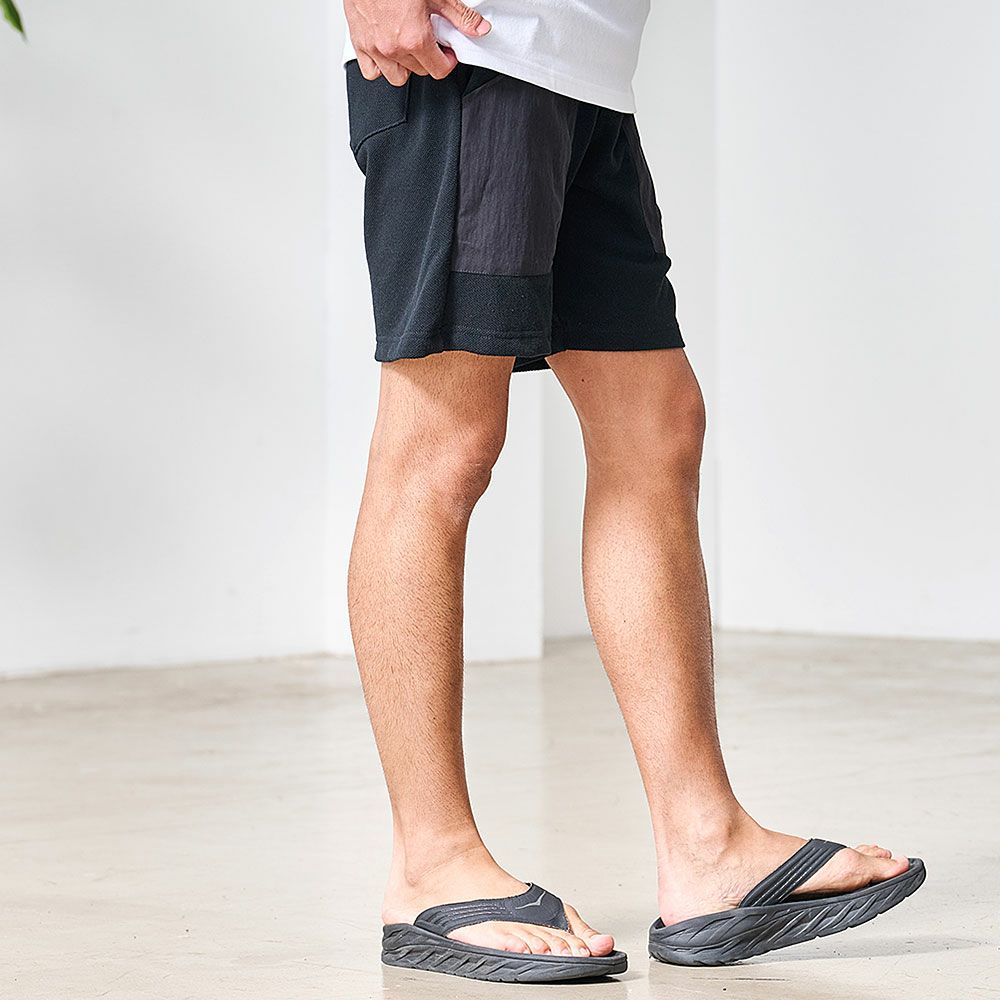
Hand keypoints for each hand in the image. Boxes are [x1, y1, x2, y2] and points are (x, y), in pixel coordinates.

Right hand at [345, 0, 490, 85]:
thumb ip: (460, 16)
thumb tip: (479, 29)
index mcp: (414, 38)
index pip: (439, 70)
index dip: (448, 62)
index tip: (447, 53)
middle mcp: (393, 48)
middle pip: (420, 72)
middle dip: (429, 59)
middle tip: (429, 42)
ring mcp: (375, 48)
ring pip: (397, 77)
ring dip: (406, 66)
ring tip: (409, 47)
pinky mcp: (360, 44)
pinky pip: (372, 71)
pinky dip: (381, 66)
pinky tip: (388, 51)